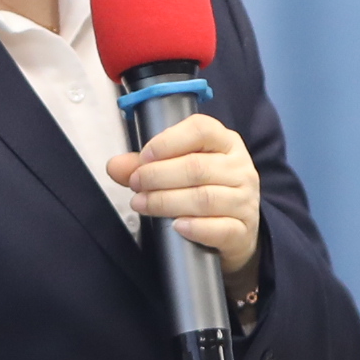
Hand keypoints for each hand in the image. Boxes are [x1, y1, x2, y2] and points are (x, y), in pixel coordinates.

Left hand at [108, 112, 262, 277]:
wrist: (237, 229)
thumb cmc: (205, 189)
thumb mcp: (180, 169)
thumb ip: (146, 165)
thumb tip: (114, 166)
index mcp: (225, 142)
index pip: (201, 130)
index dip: (168, 141)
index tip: (144, 157)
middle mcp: (240, 168)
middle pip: (197, 167)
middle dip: (158, 175)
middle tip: (135, 184)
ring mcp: (245, 200)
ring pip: (204, 198)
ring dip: (166, 202)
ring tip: (142, 204)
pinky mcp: (243, 230)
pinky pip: (220, 228)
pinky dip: (195, 228)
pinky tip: (176, 226)